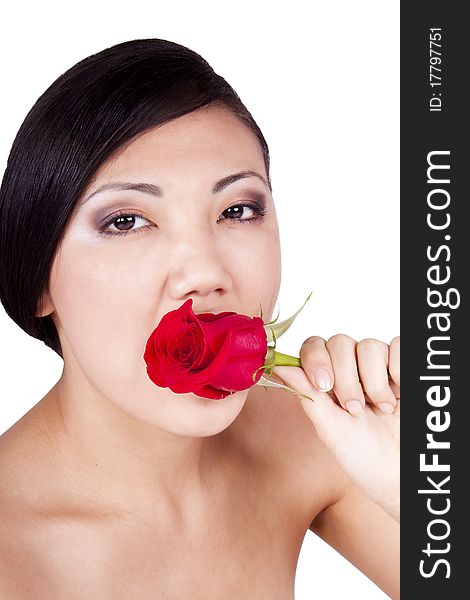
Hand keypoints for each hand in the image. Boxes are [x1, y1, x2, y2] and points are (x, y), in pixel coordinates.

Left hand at [271, 335, 399, 520]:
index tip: (324, 386)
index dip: (316, 359)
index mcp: (328, 380)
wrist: (401, 473)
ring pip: (369, 346)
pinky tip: (399, 393)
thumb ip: (306, 393)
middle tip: (355, 409)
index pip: (314, 346)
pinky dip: (398, 369)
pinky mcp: (403, 365)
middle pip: (339, 342)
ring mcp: (379, 365)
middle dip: (345, 378)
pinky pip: (397, 345)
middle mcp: (352, 368)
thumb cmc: (363, 456)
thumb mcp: (330, 427)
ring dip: (374, 381)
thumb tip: (276, 364)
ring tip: (382, 408)